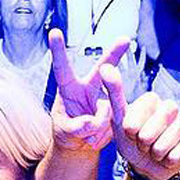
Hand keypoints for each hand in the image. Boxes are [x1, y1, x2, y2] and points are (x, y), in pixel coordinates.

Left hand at [48, 28, 125, 152]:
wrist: (81, 147)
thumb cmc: (66, 134)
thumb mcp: (64, 132)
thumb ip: (76, 128)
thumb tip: (91, 122)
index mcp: (69, 88)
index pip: (62, 68)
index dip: (58, 50)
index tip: (54, 32)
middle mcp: (89, 88)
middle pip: (102, 68)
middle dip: (114, 54)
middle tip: (125, 40)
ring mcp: (104, 99)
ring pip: (107, 109)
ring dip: (97, 128)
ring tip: (86, 137)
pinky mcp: (116, 112)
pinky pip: (114, 123)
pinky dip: (103, 135)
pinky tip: (95, 138)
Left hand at [115, 90, 179, 179]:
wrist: (145, 164)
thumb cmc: (131, 139)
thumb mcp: (118, 118)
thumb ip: (114, 92)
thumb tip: (106, 67)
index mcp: (151, 99)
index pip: (135, 120)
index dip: (130, 131)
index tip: (130, 132)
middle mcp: (171, 107)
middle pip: (152, 130)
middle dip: (143, 142)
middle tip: (143, 143)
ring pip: (164, 144)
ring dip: (154, 153)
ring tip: (154, 150)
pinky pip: (177, 155)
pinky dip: (167, 161)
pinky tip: (167, 156)